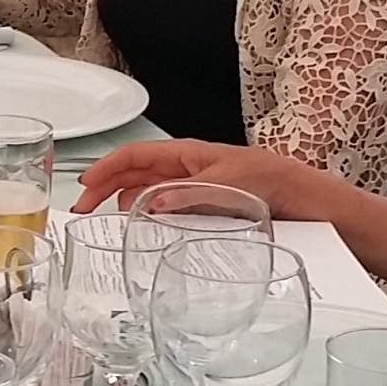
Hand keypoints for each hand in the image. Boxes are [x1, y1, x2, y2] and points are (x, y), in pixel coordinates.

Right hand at [72, 137, 326, 215]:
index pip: (133, 155)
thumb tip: (149, 204)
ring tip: (106, 223)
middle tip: (81, 213)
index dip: (104, 169)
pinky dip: (147, 218)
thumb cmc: (271, 181)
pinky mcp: (201, 209)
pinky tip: (143, 231)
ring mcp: (191, 190)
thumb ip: (189, 194)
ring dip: (123, 204)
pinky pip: (165, 210)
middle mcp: (185, 170)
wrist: (305, 201)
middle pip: (132, 174)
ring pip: (145, 193)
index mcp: (186, 154)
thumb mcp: (229, 184)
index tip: (82, 188)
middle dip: (103, 189)